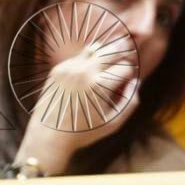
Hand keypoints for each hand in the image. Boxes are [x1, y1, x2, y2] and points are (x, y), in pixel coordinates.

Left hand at [14, 1, 141, 170]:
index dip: (130, 74)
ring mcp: (69, 68)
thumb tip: (136, 80)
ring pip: (95, 49)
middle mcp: (83, 72)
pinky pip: (79, 58)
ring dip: (106, 53)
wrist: (48, 136)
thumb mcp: (113, 122)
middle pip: (112, 49)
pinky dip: (89, 62)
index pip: (125, 67)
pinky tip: (90, 74)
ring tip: (111, 62)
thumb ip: (130, 101)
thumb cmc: (85, 132)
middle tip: (127, 59)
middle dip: (123, 53)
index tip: (128, 81)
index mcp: (99, 85)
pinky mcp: (58, 69)